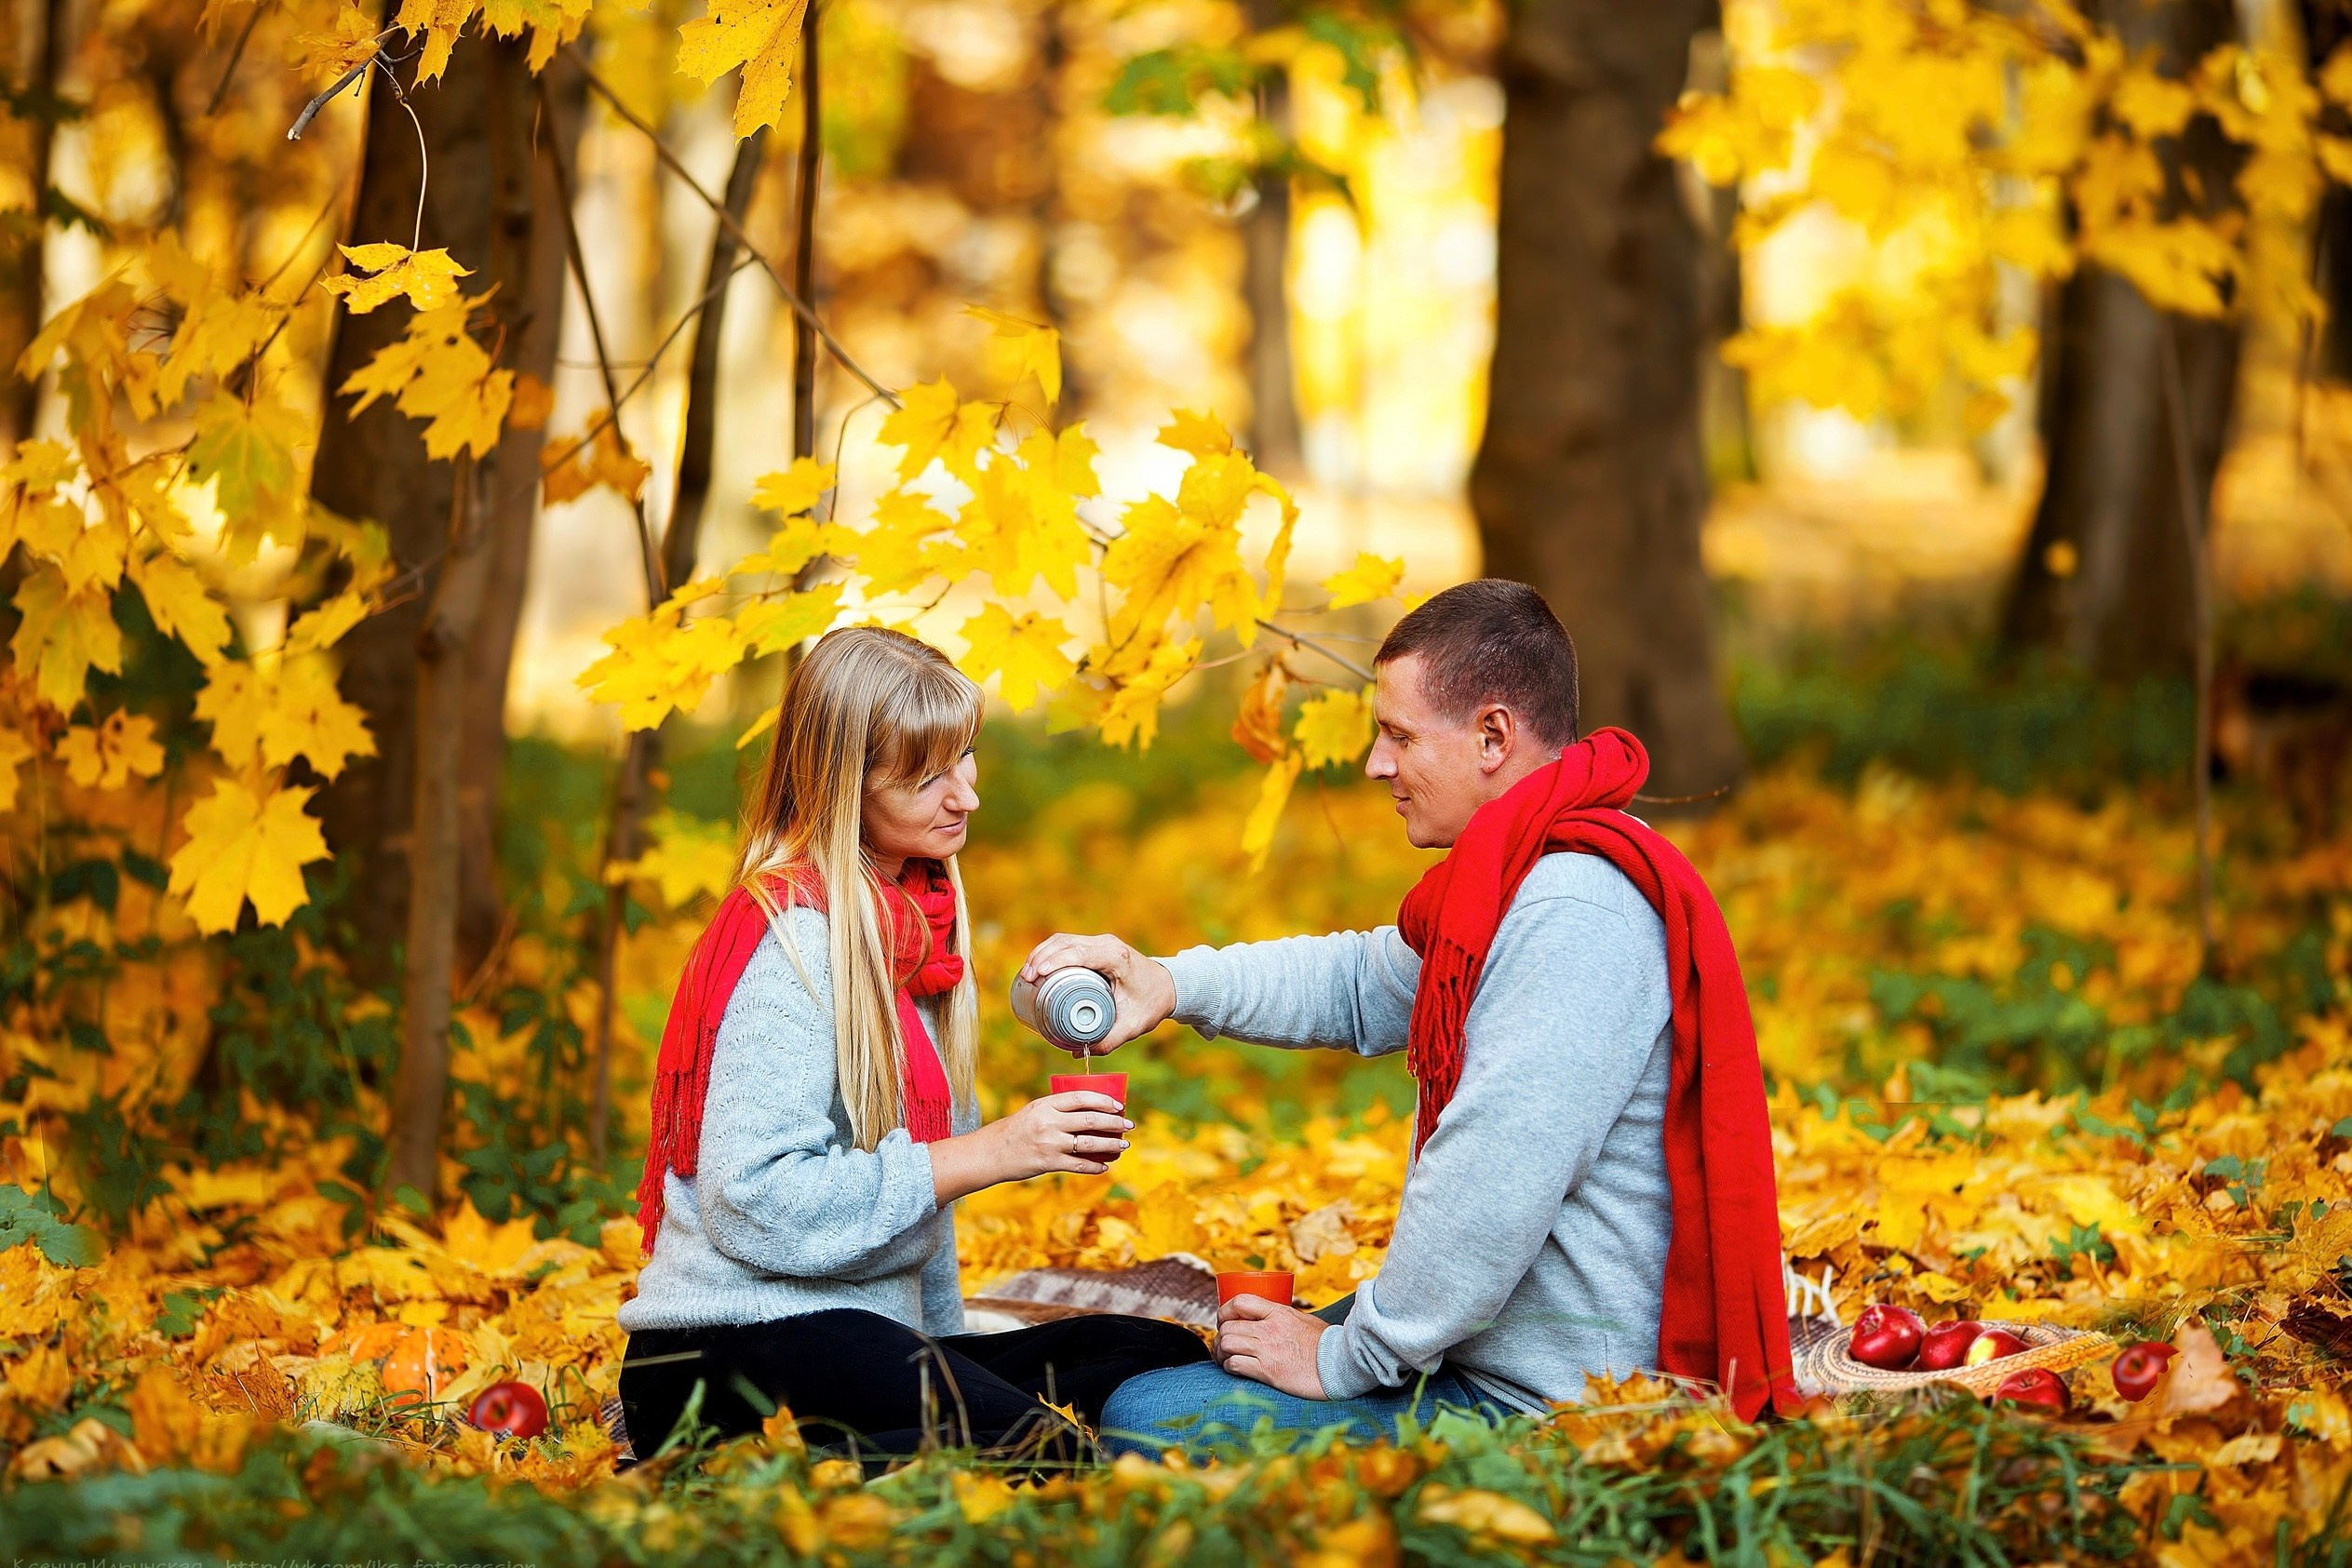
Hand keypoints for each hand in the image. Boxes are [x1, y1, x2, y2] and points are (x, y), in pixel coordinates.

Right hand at [930, 1092, 1129, 1204]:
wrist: (989, 1154)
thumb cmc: (1012, 1132)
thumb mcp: (1032, 1112)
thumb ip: (1055, 1111)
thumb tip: (1086, 1112)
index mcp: (1045, 1105)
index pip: (1081, 1098)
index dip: (1103, 1100)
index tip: (1118, 1104)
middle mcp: (1049, 1122)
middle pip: (1090, 1119)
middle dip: (1114, 1122)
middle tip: (1129, 1124)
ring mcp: (1049, 1143)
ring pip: (1089, 1143)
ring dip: (1110, 1144)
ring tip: (1123, 1145)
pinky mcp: (1048, 1163)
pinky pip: (1078, 1165)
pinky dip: (1094, 1166)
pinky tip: (1104, 1166)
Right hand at [1018, 933, 1176, 1054]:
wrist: (1168, 987)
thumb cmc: (1152, 1003)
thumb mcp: (1133, 1025)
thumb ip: (1108, 1041)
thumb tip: (1075, 1051)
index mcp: (1116, 957)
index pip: (1079, 953)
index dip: (1054, 961)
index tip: (1037, 975)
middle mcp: (1107, 944)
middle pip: (1065, 943)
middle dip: (1041, 957)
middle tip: (1027, 979)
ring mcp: (1101, 942)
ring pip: (1063, 940)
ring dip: (1041, 953)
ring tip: (1027, 975)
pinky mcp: (1096, 946)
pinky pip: (1067, 943)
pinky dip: (1049, 952)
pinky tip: (1037, 966)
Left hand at [1214, 1295, 1328, 1398]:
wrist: (1340, 1365)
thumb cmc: (1325, 1344)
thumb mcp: (1303, 1320)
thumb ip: (1283, 1318)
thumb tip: (1269, 1318)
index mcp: (1279, 1312)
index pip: (1240, 1302)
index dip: (1224, 1310)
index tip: (1224, 1320)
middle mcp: (1270, 1329)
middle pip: (1228, 1327)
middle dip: (1220, 1336)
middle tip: (1223, 1345)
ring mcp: (1268, 1350)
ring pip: (1227, 1344)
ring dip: (1221, 1353)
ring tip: (1225, 1358)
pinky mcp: (1268, 1371)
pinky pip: (1235, 1365)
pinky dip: (1229, 1367)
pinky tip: (1235, 1369)